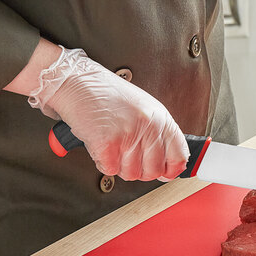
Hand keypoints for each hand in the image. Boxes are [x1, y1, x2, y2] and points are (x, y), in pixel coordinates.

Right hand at [28, 47, 188, 180]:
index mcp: (161, 118)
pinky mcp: (107, 142)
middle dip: (139, 169)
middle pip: (153, 171)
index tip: (164, 173)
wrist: (77, 81)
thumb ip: (159, 135)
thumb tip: (169, 166)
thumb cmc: (108, 96)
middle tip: (127, 155)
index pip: (179, 157)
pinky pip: (110, 170)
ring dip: (119, 165)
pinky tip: (101, 146)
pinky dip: (103, 162)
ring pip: (131, 173)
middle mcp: (149, 126)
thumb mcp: (145, 109)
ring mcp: (129, 135)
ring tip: (113, 145)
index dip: (170, 171)